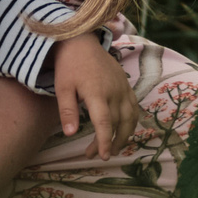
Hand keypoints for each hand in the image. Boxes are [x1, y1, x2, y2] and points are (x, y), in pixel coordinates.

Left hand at [51, 35, 142, 158]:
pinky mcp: (126, 84)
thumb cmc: (69, 66)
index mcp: (97, 93)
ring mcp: (122, 87)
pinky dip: (132, 121)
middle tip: (96, 154)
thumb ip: (67, 111)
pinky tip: (125, 130)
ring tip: (115, 148)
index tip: (102, 156)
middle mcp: (114, 91)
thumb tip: (71, 134)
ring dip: (125, 135)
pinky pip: (134, 106)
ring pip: (130, 117)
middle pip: (117, 124)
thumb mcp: (62, 88)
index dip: (104, 142)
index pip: (105, 123)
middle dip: (109, 143)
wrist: (82, 42)